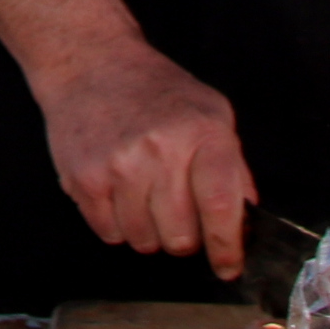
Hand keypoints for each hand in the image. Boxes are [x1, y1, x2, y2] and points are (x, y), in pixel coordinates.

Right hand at [28, 36, 257, 279]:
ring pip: (144, 241)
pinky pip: (109, 233)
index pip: (221, 207)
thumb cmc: (154, 90)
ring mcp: (119, 166)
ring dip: (147, 229)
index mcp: (202, 133)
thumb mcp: (211, 111)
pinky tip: (117, 191)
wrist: (90, 62)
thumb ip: (233, 166)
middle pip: (181, 236)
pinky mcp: (84, 179)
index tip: (228, 266)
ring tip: (142, 193)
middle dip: (183, 236)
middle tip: (175, 211)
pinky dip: (116, 223)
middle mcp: (161, 150)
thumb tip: (245, 221)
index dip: (227, 247)